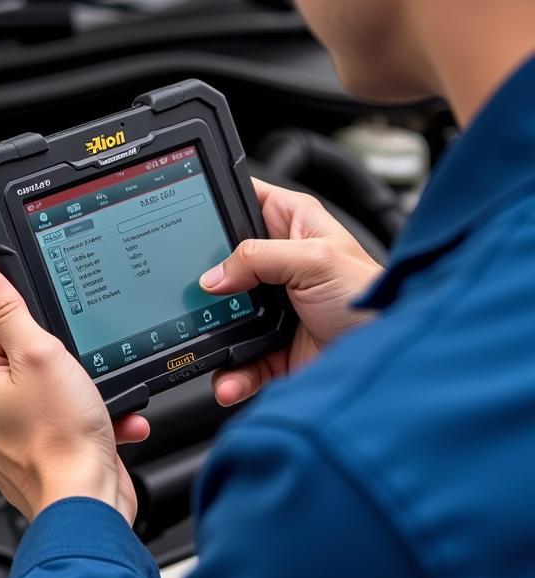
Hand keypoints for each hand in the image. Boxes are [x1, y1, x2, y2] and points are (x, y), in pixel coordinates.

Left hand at [0, 265, 149, 523]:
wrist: (87, 502)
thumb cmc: (63, 436)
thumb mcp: (39, 353)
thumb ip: (7, 311)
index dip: (35, 333)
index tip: (56, 345)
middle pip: (28, 366)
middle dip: (66, 369)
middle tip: (80, 378)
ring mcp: (10, 445)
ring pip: (53, 399)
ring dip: (85, 398)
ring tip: (96, 407)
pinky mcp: (38, 464)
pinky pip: (65, 430)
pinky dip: (90, 426)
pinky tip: (107, 426)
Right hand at [200, 180, 382, 405]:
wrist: (390, 365)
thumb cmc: (371, 300)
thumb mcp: (316, 260)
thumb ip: (259, 257)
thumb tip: (213, 274)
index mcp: (294, 223)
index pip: (243, 198)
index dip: (215, 203)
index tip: (186, 218)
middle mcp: (281, 262)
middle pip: (223, 262)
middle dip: (204, 283)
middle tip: (192, 292)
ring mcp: (274, 307)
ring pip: (224, 315)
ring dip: (213, 335)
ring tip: (209, 346)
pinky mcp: (273, 347)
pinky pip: (238, 358)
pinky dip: (230, 372)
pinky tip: (229, 379)